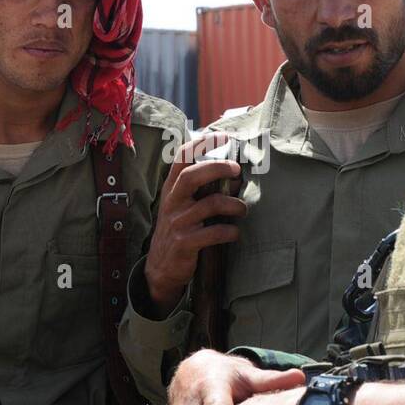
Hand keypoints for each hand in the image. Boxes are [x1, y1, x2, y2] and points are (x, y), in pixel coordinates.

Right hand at [143, 133, 246, 315]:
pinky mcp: (185, 243)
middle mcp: (172, 202)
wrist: (161, 268)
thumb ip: (201, 189)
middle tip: (237, 170)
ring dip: (234, 205)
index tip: (222, 136)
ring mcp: (178, 222)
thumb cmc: (179, 230)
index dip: (202, 144)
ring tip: (242, 210)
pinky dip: (230, 232)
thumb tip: (234, 174)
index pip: (182, 157)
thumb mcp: (181, 206)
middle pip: (192, 176)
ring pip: (210, 205)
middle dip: (217, 168)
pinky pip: (213, 233)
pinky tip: (234, 233)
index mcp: (172, 188)